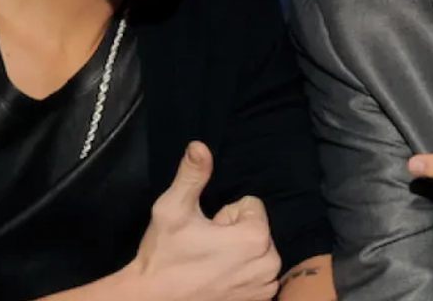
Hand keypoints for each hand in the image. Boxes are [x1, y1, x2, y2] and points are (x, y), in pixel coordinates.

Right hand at [122, 142, 281, 300]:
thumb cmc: (163, 256)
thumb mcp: (173, 209)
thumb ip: (192, 175)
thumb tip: (199, 146)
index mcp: (255, 238)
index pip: (251, 206)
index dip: (225, 215)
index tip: (207, 231)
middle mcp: (269, 264)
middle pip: (257, 230)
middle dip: (234, 235)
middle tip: (206, 248)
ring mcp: (265, 288)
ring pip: (258, 253)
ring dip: (239, 256)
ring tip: (210, 265)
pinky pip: (259, 277)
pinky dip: (242, 277)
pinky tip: (217, 282)